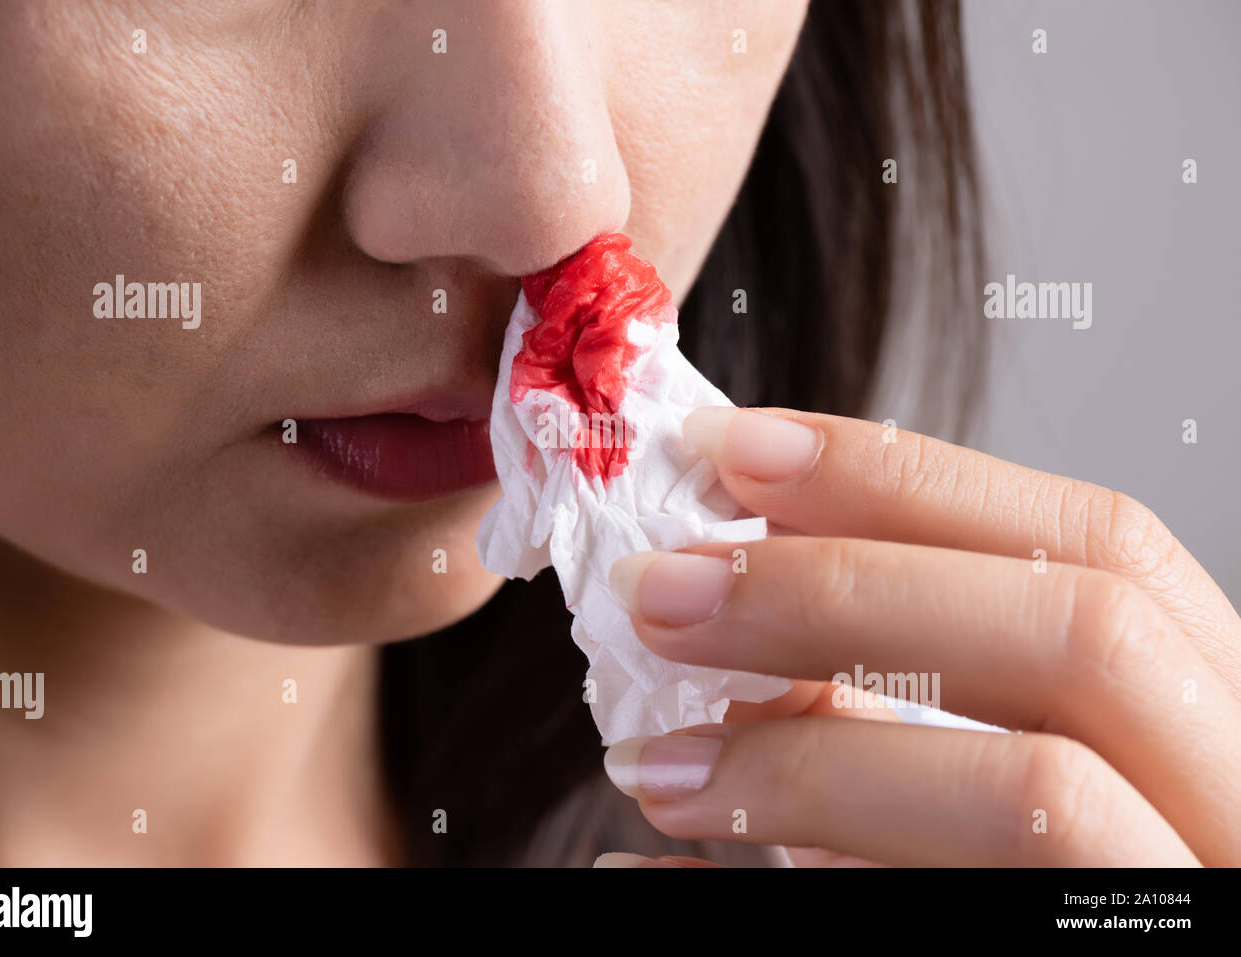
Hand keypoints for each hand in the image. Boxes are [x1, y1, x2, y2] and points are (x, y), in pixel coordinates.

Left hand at [600, 407, 1240, 865]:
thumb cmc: (1048, 870)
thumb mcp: (1027, 756)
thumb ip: (930, 683)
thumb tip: (730, 597)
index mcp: (1223, 717)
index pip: (1100, 545)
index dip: (910, 478)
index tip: (738, 454)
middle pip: (1077, 633)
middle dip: (840, 590)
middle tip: (657, 591)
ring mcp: (1196, 905)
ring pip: (1035, 794)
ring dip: (810, 756)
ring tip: (653, 760)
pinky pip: (953, 923)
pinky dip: (795, 893)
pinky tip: (675, 878)